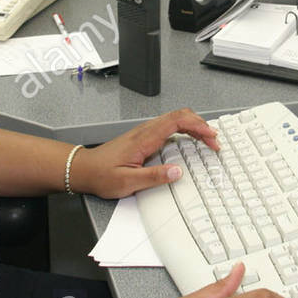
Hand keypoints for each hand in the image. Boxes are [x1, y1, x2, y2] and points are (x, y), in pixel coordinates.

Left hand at [72, 107, 219, 199]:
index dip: (198, 127)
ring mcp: (144, 133)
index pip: (177, 122)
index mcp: (144, 139)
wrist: (83, 169)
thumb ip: (153, 177)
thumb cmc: (101, 175)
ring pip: (175, 119)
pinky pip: (169, 127)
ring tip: (207, 140)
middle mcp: (145, 131)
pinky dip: (184, 130)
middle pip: (179, 116)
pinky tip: (189, 140)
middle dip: (201, 125)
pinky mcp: (143, 138)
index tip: (211, 138)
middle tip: (214, 140)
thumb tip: (177, 172)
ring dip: (194, 126)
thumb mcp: (127, 182)